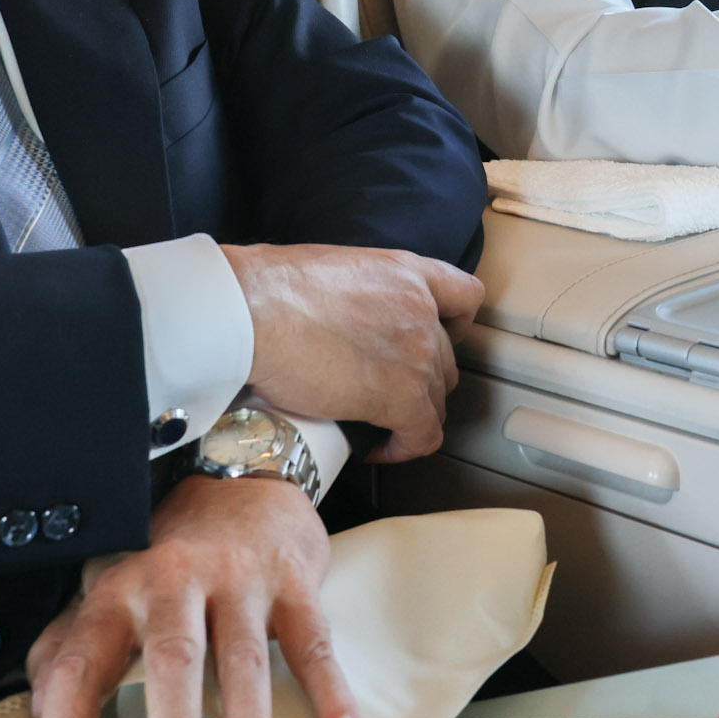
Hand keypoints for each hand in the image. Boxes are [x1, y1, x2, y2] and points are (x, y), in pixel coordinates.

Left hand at [27, 475, 358, 717]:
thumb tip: (37, 708)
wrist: (245, 477)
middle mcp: (176, 581)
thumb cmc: (175, 551)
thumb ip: (72, 645)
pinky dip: (329, 691)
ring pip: (243, 658)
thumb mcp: (114, 587)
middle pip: (173, 661)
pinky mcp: (293, 580)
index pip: (83, 666)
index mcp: (121, 590)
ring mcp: (239, 579)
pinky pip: (313, 641)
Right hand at [221, 245, 483, 461]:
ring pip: (437, 399)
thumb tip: (344, 318)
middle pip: (445, 359)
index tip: (430, 342)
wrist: (252, 311)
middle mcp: (422, 311)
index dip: (454, 327)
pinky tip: (376, 447)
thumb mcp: (334, 270)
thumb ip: (360, 292)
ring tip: (377, 424)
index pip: (466, 297)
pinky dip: (404, 446)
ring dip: (411, 415)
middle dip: (421, 380)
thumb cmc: (270, 288)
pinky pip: (423, 434)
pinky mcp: (401, 397)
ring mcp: (417, 354)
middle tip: (385, 392)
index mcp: (406, 272)